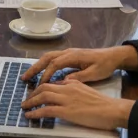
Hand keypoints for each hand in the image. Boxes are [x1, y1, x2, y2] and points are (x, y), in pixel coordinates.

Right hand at [21, 45, 137, 85]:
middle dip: (34, 68)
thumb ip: (79, 77)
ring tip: (28, 76)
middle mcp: (68, 52)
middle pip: (46, 58)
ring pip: (48, 57)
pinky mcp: (69, 56)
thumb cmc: (104, 65)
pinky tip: (41, 74)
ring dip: (37, 66)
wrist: (113, 56)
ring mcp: (68, 53)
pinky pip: (53, 59)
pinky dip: (44, 65)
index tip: (40, 85)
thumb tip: (63, 82)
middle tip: (24, 78)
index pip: (54, 64)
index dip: (46, 74)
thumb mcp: (94, 74)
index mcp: (73, 56)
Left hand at [21, 78, 134, 130]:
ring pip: (42, 96)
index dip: (41, 88)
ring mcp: (66, 99)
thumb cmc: (103, 104)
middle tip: (27, 100)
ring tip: (24, 107)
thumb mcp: (87, 91)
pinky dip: (36, 112)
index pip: (52, 83)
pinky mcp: (67, 111)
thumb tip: (65, 91)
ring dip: (31, 101)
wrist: (112, 110)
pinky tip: (30, 115)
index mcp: (72, 83)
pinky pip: (46, 110)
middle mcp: (67, 88)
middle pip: (44, 87)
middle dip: (33, 93)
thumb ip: (75, 89)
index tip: (36, 93)